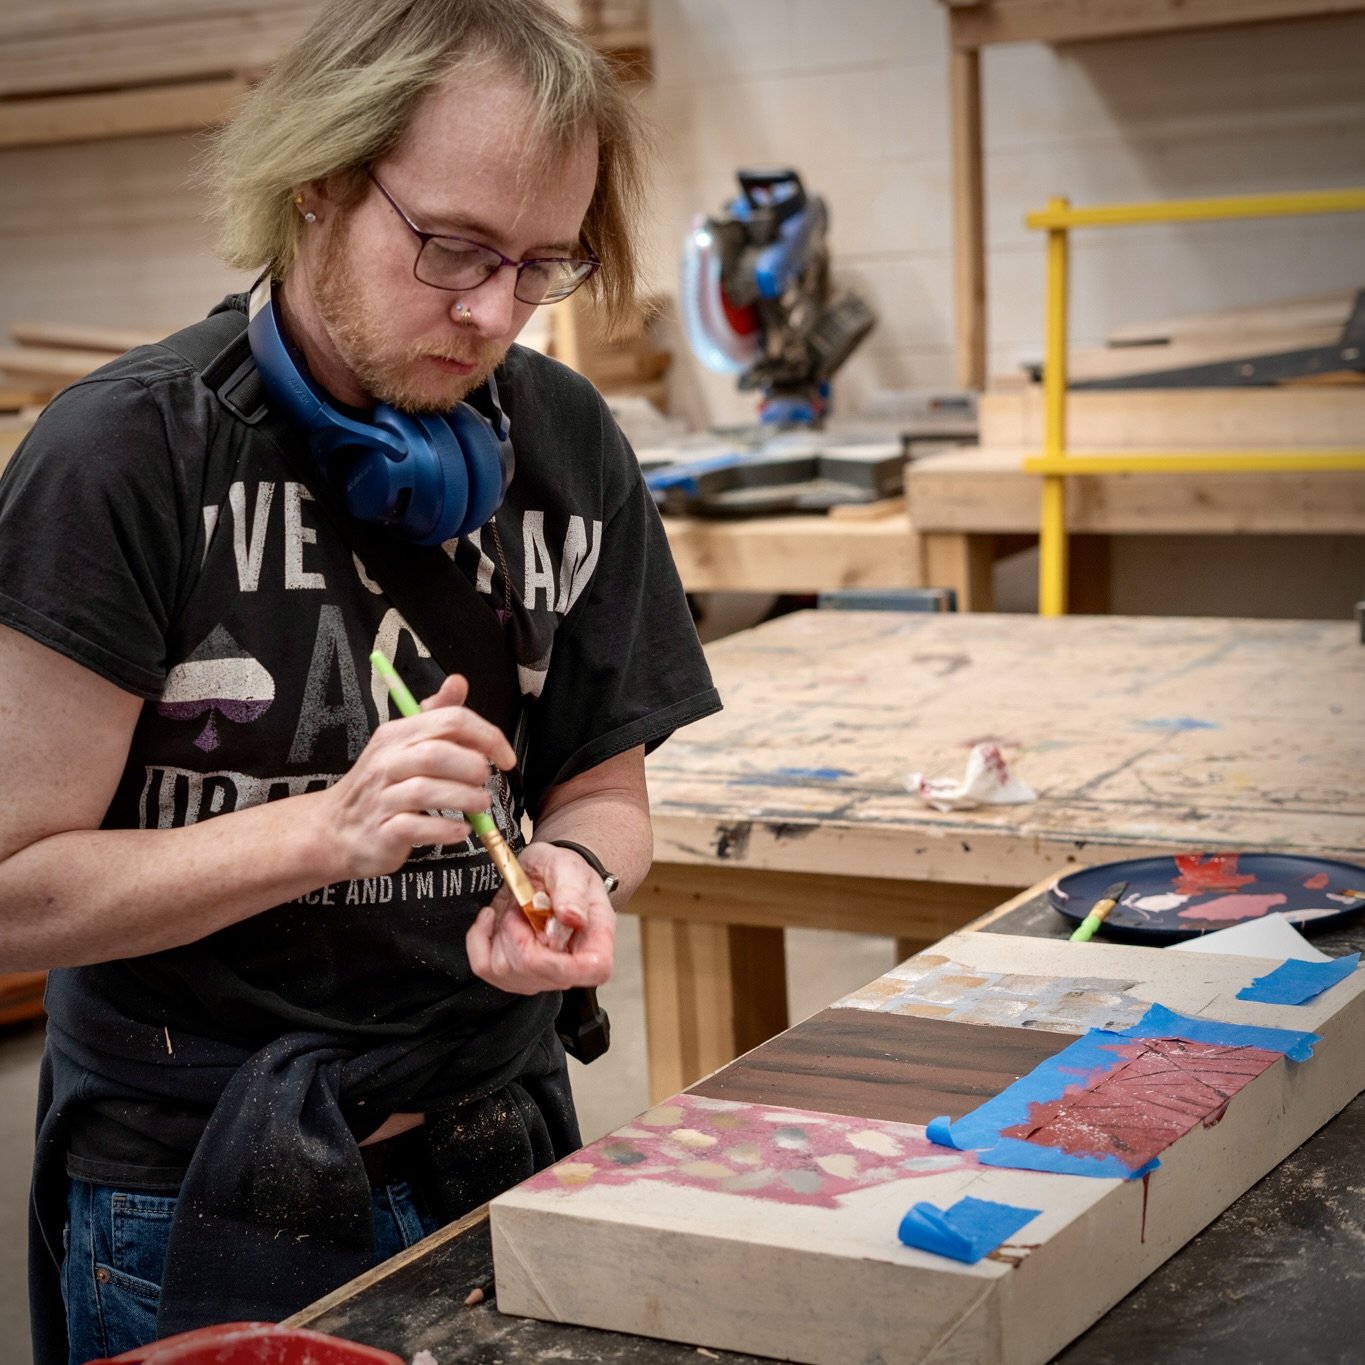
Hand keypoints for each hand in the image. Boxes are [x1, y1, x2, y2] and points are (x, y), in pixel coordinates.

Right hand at [320, 674, 516, 878]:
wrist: (334, 829)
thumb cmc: (380, 785)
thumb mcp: (403, 743)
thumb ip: (436, 715)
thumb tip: (458, 682)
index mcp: (398, 735)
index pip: (450, 720)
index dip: (488, 737)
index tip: (506, 758)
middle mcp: (387, 762)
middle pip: (437, 754)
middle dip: (473, 768)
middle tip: (484, 782)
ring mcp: (382, 799)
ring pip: (426, 791)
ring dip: (464, 799)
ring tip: (479, 805)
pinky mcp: (382, 833)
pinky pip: (416, 828)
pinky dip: (445, 830)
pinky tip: (460, 830)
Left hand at [465, 841, 615, 994]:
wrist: (546, 874)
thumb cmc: (565, 872)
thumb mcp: (571, 869)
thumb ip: (573, 891)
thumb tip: (573, 917)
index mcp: (595, 944)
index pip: (590, 971)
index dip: (561, 958)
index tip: (545, 925)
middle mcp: (568, 968)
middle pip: (533, 970)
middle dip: (518, 930)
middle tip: (526, 904)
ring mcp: (538, 976)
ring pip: (503, 969)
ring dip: (501, 930)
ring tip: (517, 909)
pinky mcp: (510, 974)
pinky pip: (483, 966)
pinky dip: (478, 938)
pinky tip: (491, 919)